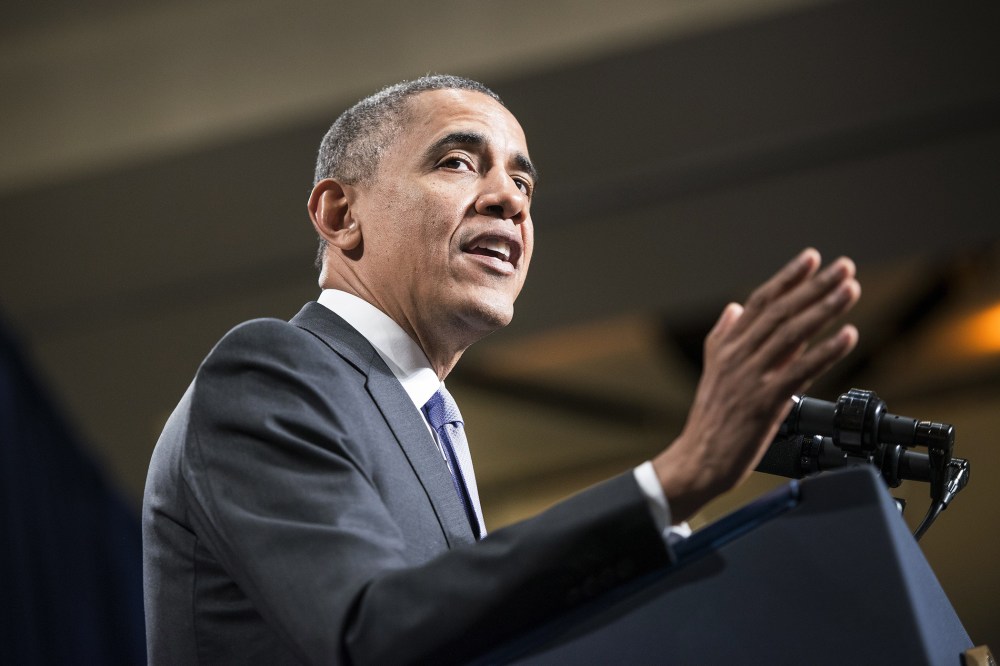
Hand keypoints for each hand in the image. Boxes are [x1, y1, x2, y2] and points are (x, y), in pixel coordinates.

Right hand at [653, 248, 860, 521]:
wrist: (698, 460)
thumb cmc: (710, 420)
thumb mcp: (712, 371)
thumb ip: (723, 337)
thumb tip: (734, 308)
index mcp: (726, 346)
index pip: (760, 302)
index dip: (787, 278)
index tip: (812, 257)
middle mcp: (737, 357)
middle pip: (781, 312)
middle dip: (815, 286)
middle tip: (844, 267)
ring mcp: (750, 379)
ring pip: (792, 335)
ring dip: (824, 309)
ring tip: (851, 290)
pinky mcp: (764, 403)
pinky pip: (799, 371)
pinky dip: (826, 351)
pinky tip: (847, 335)